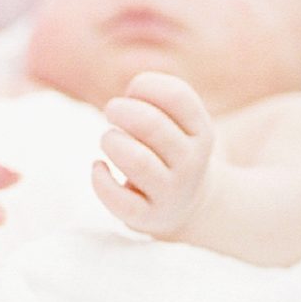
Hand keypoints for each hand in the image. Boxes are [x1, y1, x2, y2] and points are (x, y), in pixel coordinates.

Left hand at [92, 71, 214, 237]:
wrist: (188, 204)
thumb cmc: (172, 150)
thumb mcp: (180, 123)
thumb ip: (158, 99)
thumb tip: (126, 98)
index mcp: (201, 132)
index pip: (177, 96)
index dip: (147, 85)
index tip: (133, 91)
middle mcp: (191, 162)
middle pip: (151, 125)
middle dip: (121, 110)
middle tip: (112, 110)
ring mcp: (171, 192)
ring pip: (137, 160)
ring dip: (112, 141)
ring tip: (108, 139)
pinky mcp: (147, 216)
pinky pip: (118, 199)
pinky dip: (100, 180)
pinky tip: (99, 167)